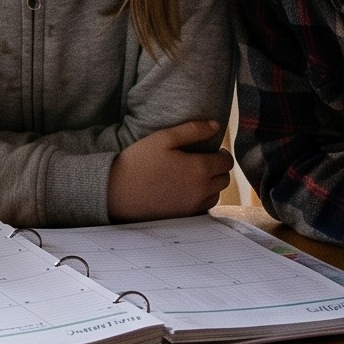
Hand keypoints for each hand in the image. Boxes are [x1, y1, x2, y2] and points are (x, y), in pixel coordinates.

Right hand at [105, 120, 229, 221]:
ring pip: (216, 195)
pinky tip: (186, 191)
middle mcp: (201, 190)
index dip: (222, 154)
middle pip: (224, 180)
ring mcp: (193, 206)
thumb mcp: (164, 138)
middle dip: (218, 169)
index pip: (226, 162)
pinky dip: (201, 199)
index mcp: (199, 168)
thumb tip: (216, 125)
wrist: (117, 192)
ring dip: (212, 185)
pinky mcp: (184, 217)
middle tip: (204, 161)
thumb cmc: (138, 161)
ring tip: (195, 176)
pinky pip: (203, 208)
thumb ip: (193, 130)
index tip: (214, 150)